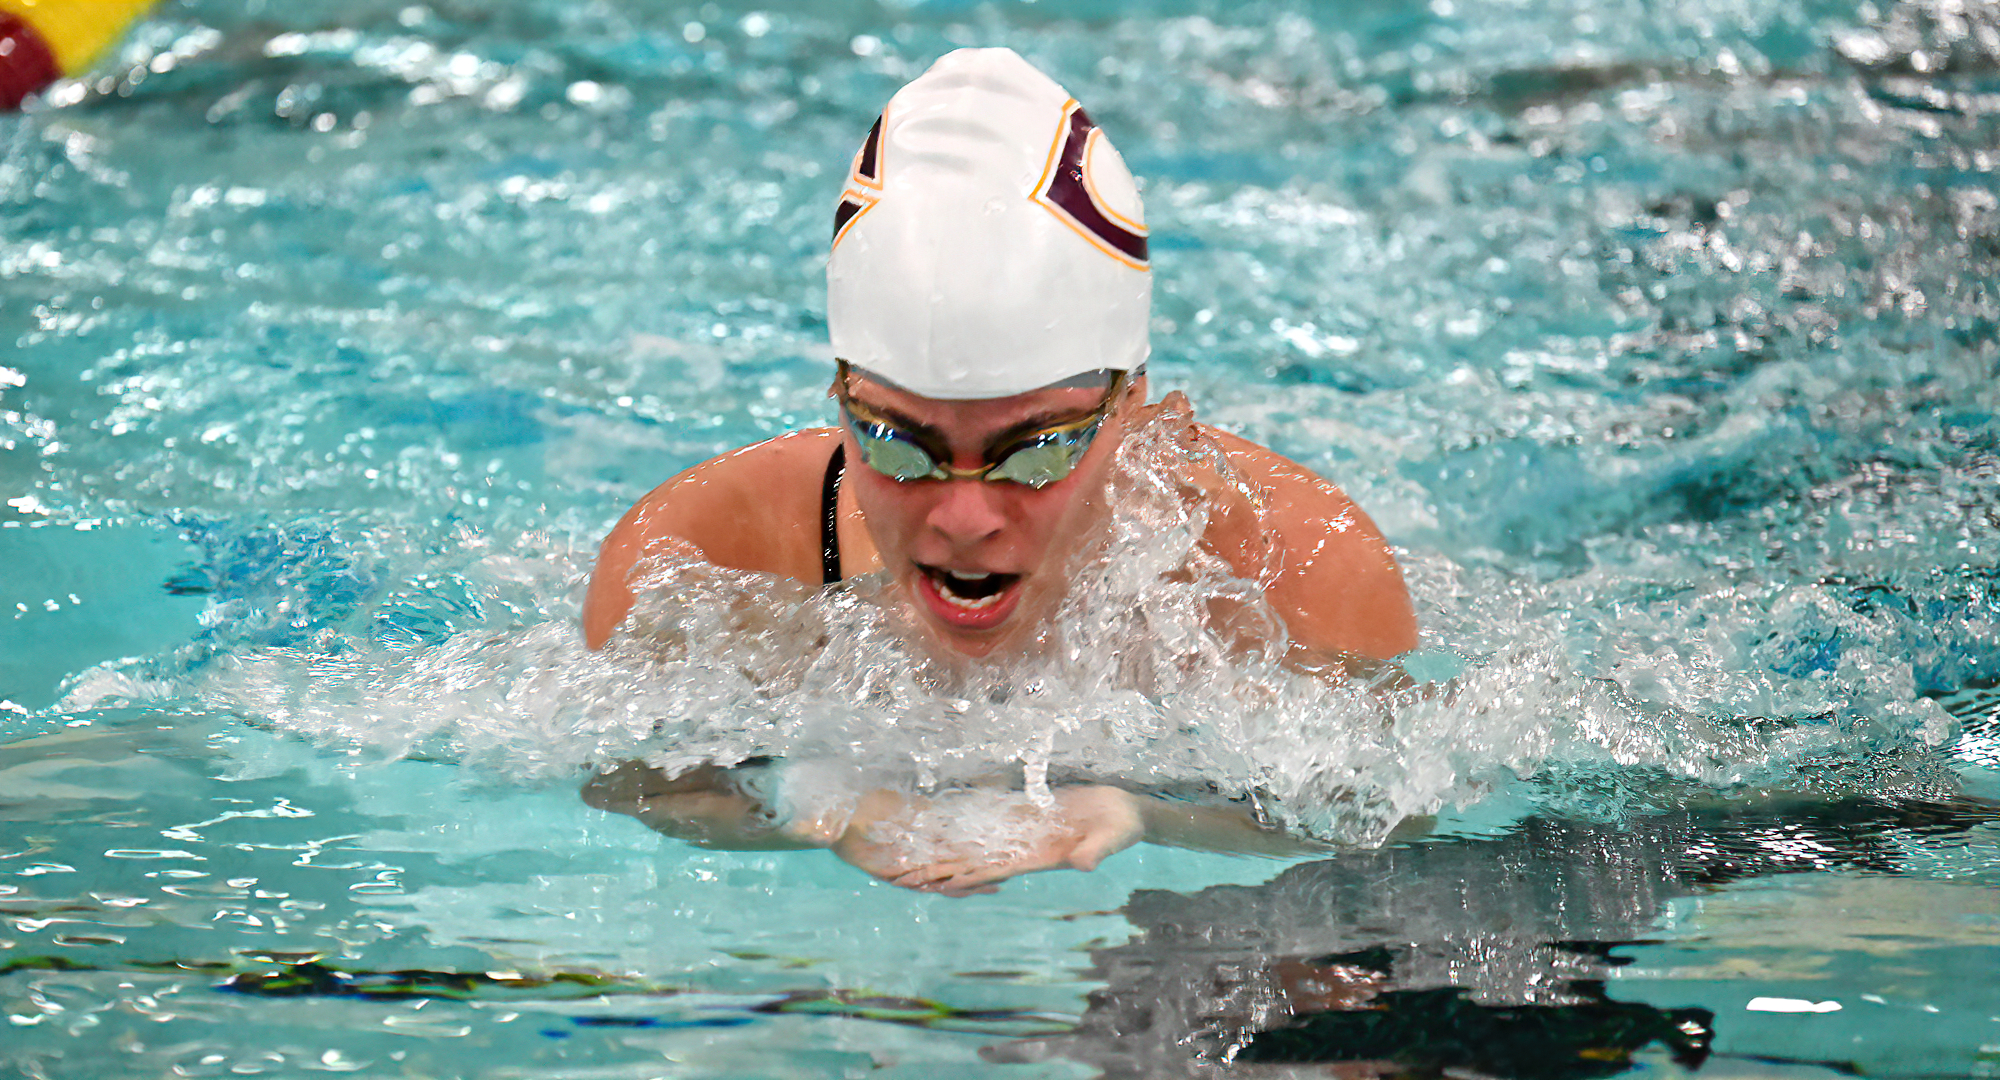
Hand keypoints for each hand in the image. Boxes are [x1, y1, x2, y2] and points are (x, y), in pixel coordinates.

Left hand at [831, 785, 1145, 896]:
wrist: (1127, 811)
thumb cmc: (1123, 827)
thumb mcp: (1112, 839)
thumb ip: (1096, 851)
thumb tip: (1082, 865)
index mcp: (1038, 858)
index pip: (990, 871)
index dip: (959, 878)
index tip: (929, 885)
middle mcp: (1024, 850)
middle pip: (973, 861)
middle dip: (939, 868)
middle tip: (897, 873)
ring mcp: (1023, 833)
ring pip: (977, 843)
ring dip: (946, 848)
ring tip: (910, 849)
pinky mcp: (1028, 815)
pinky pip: (992, 822)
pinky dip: (968, 824)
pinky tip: (944, 821)